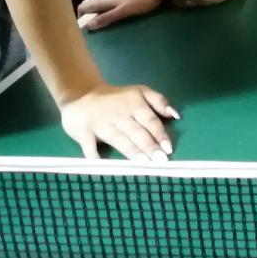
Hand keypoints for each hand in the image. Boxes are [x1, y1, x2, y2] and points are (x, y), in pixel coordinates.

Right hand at [59, 83, 179, 161]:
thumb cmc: (117, 98)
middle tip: (160, 160)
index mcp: (135, 104)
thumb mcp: (140, 91)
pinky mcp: (83, 133)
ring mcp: (101, 124)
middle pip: (137, 132)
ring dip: (131, 151)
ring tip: (143, 163)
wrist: (81, 94)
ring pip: (119, 139)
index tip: (168, 149)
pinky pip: (89, 146)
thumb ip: (159, 100)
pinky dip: (94, 156)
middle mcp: (119, 115)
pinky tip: (102, 166)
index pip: (150, 121)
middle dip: (149, 146)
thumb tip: (175, 115)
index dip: (160, 134)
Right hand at [76, 0, 161, 31]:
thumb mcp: (123, 12)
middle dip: (88, 12)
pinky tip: (113, 5)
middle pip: (88, 2)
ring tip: (103, 17)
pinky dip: (104, 1)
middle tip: (95, 24)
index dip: (80, 17)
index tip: (85, 27)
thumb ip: (106, 18)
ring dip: (96, 7)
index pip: (82, 6)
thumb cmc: (140, 1)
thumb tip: (88, 25)